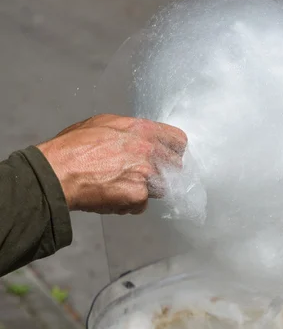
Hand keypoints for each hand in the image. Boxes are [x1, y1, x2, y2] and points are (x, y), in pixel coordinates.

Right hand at [37, 114, 186, 214]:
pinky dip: (129, 204)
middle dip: (162, 172)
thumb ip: (130, 131)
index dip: (173, 150)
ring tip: (120, 185)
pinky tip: (112, 196)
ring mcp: (146, 174)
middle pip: (175, 166)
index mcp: (143, 130)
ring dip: (145, 189)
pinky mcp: (138, 196)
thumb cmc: (74, 147)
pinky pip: (142, 205)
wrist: (58, 172)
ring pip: (160, 188)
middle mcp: (150, 151)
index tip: (168, 156)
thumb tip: (139, 136)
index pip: (179, 140)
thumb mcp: (104, 123)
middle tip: (141, 174)